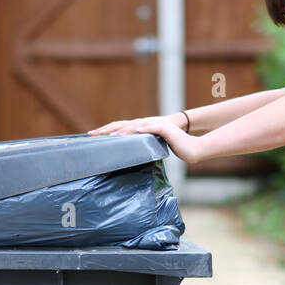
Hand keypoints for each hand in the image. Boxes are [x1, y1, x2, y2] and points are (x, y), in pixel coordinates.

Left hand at [86, 113, 203, 164]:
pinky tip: (135, 132)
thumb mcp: (154, 149)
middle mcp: (146, 125)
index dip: (107, 132)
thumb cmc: (175, 150)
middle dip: (107, 129)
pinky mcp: (165, 130)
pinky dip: (143, 129)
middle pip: (123, 125)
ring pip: (136, 126)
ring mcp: (156, 126)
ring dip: (123, 131)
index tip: (93, 136)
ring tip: (111, 136)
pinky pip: (152, 128)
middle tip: (92, 134)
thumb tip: (130, 159)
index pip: (121, 129)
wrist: (192, 148)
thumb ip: (142, 150)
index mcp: (142, 130)